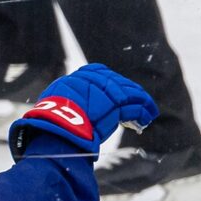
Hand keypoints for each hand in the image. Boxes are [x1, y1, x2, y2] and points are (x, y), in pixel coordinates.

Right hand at [8, 63, 159, 158]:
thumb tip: (70, 111)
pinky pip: (134, 107)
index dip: (112, 81)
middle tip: (140, 102)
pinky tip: (147, 118)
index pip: (99, 72)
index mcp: (77, 78)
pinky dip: (143, 113)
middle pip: (118, 82)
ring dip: (142, 103)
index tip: (117, 91)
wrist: (56, 128)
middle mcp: (93, 80)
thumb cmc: (51, 123)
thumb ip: (68, 102)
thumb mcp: (56, 106)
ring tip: (149, 112)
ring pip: (130, 93)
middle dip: (131, 92)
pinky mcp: (117, 105)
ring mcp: (105, 91)